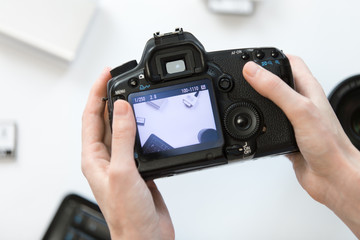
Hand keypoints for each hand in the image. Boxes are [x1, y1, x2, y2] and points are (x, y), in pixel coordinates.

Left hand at [81, 68, 174, 239]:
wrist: (146, 236)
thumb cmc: (127, 215)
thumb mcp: (123, 171)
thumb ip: (123, 138)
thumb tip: (122, 108)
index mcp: (94, 158)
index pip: (91, 117)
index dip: (97, 93)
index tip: (106, 75)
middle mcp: (106, 158)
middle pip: (105, 119)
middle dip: (111, 97)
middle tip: (120, 78)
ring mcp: (123, 162)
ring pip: (122, 128)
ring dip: (127, 110)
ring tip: (135, 93)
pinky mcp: (138, 167)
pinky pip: (137, 140)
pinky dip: (142, 126)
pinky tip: (148, 121)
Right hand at [243, 56, 359, 237]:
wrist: (333, 177)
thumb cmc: (329, 145)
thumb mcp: (299, 110)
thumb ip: (275, 89)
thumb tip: (253, 71)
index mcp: (308, 90)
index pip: (291, 62)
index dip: (272, 57)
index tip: (253, 57)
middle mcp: (301, 103)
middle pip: (278, 82)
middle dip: (260, 77)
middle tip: (244, 75)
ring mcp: (294, 120)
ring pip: (272, 104)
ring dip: (258, 101)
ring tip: (245, 96)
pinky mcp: (287, 137)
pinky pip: (269, 126)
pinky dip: (259, 124)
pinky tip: (253, 126)